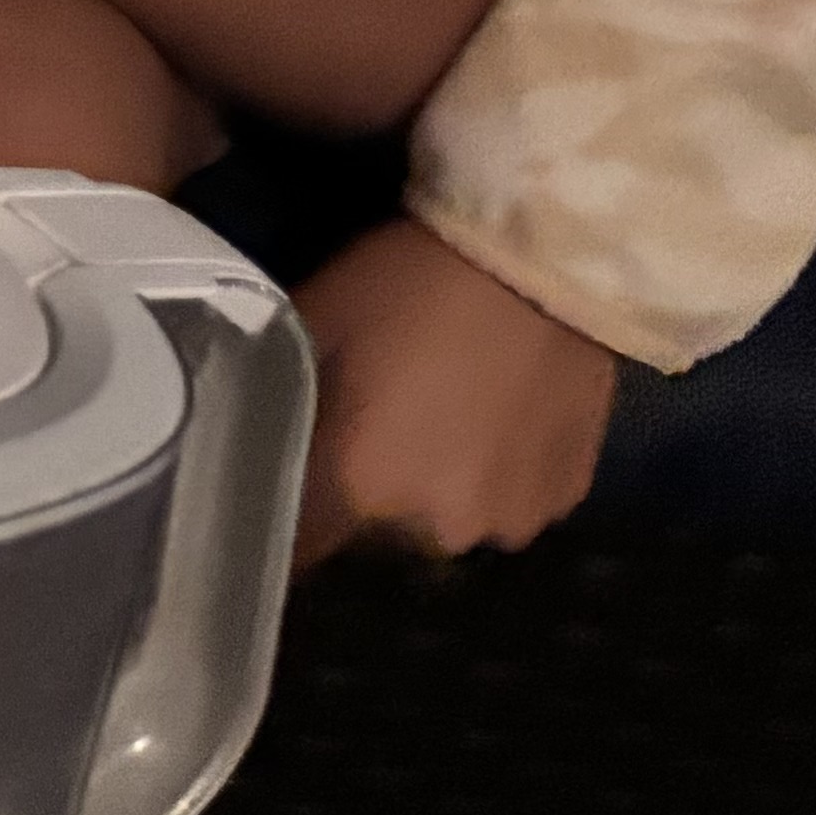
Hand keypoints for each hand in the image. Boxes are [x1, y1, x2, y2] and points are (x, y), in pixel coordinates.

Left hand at [291, 215, 614, 562]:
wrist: (538, 266)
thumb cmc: (406, 285)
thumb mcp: (313, 325)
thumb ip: (277, 399)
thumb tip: (249, 442)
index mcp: (359, 489)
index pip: (302, 548)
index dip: (288, 526)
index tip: (282, 498)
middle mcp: (434, 530)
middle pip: (379, 536)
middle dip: (366, 495)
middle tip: (372, 428)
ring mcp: (509, 523)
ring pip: (449, 521)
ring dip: (438, 487)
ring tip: (441, 419)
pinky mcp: (567, 501)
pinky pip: (511, 501)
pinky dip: (497, 474)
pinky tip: (495, 418)